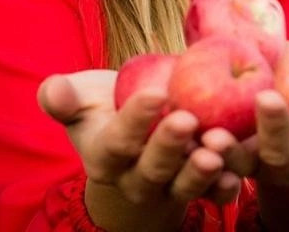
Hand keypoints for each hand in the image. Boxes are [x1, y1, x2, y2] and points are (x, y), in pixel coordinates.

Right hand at [37, 70, 240, 231]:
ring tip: (216, 149)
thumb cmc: (107, 110)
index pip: (116, 142)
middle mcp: (135, 179)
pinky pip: (211, 197)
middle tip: (188, 119)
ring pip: (184, 185)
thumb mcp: (82, 100)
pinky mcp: (197, 192)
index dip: (134, 120)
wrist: (138, 137)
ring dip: (201, 171)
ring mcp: (168, 189)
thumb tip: (52, 91)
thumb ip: (63, 97)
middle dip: (169, 145)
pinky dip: (224, 189)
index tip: (155, 94)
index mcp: (104, 157)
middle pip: (152, 167)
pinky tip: (236, 174)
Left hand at [202, 67, 288, 230]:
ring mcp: (260, 170)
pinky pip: (213, 161)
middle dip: (275, 128)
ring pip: (241, 164)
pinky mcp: (231, 165)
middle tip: (265, 97)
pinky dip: (198, 149)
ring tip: (213, 130)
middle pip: (282, 154)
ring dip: (227, 149)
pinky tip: (183, 124)